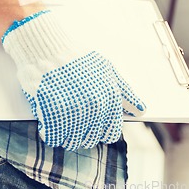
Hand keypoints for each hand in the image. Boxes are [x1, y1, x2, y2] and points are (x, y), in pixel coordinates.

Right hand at [2, 11, 145, 150]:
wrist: (47, 46)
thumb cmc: (76, 57)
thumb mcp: (107, 69)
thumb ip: (125, 92)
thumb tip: (141, 109)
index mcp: (110, 97)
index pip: (111, 133)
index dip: (100, 130)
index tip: (91, 123)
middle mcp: (95, 106)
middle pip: (90, 139)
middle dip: (81, 133)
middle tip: (71, 117)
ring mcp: (74, 110)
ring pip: (71, 142)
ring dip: (64, 135)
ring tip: (59, 117)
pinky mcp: (52, 112)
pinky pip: (52, 137)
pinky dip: (48, 132)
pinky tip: (47, 119)